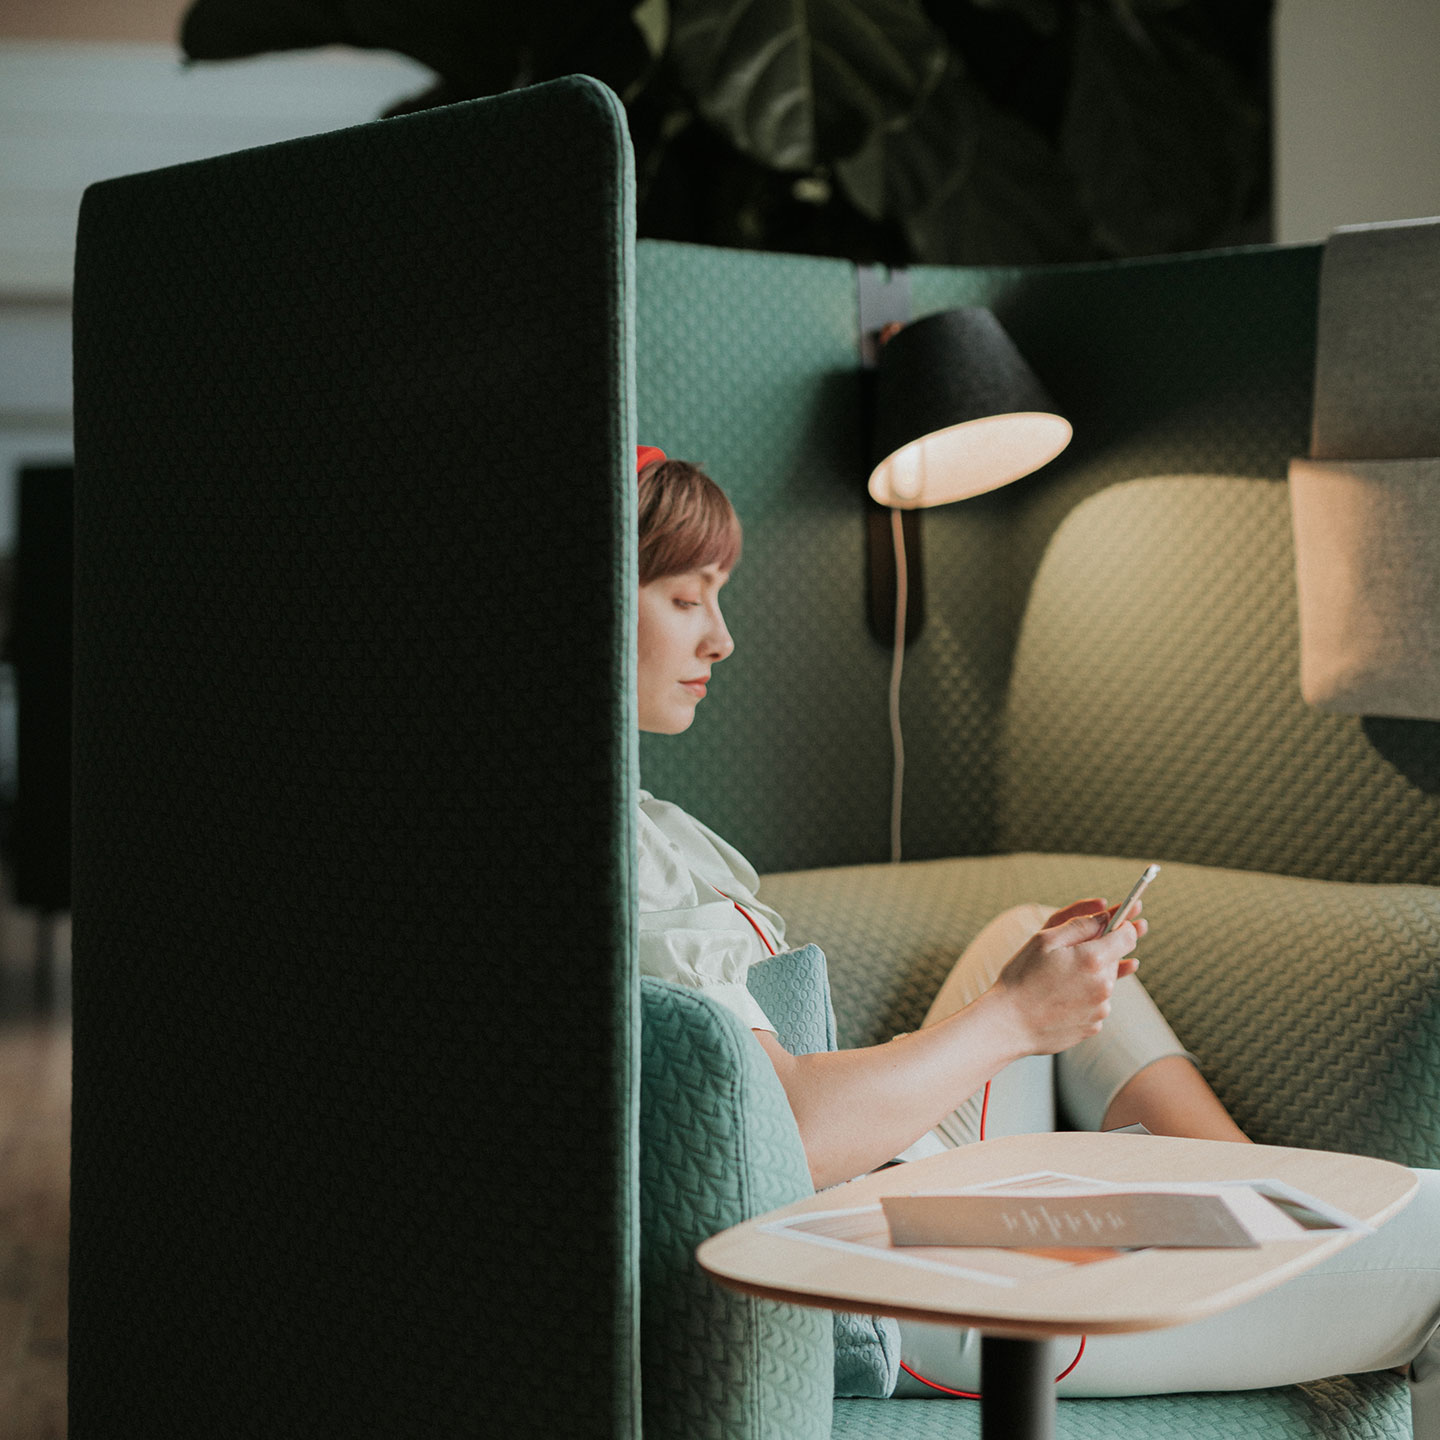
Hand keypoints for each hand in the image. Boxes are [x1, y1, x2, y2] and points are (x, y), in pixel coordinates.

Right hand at [991, 899, 1143, 1056]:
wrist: (1008, 1024)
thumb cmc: (1022, 978)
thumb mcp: (1044, 940)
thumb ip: (1079, 925)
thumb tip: (1104, 917)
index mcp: (1093, 959)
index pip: (1127, 936)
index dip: (1123, 926)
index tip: (1115, 924)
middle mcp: (1103, 985)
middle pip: (1114, 960)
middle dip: (1099, 953)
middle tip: (1069, 956)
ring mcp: (1100, 1009)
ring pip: (1104, 983)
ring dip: (1090, 977)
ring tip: (1057, 982)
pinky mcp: (1093, 1027)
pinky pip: (1095, 1005)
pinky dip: (1083, 999)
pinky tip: (1058, 1000)